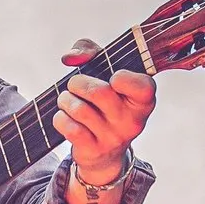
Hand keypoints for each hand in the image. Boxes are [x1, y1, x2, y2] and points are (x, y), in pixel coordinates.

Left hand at [56, 38, 156, 182]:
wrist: (105, 152)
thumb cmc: (105, 102)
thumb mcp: (105, 71)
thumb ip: (89, 51)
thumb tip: (70, 57)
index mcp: (143, 100)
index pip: (143, 87)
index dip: (126, 79)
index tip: (113, 77)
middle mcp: (132, 121)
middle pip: (99, 92)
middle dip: (77, 83)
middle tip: (74, 85)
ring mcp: (114, 138)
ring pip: (80, 109)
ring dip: (65, 100)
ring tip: (67, 100)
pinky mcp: (95, 150)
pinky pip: (70, 128)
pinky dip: (60, 118)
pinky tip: (65, 116)